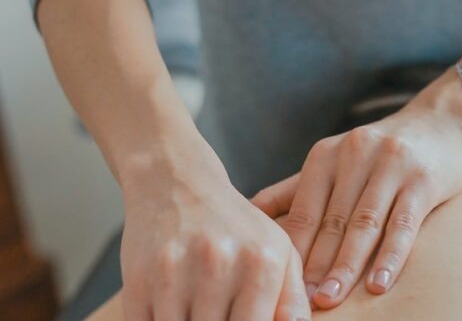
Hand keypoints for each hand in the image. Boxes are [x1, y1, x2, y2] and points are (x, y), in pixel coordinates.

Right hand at [120, 140, 309, 320]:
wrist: (176, 183)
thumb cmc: (235, 225)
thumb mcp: (277, 249)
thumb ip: (293, 297)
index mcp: (262, 263)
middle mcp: (219, 265)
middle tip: (218, 314)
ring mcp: (175, 273)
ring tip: (196, 311)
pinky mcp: (138, 280)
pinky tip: (171, 309)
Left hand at [253, 103, 461, 308]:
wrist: (441, 122)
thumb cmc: (379, 152)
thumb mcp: (334, 160)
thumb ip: (295, 188)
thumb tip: (250, 213)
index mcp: (325, 155)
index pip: (303, 212)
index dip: (291, 251)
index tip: (281, 286)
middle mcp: (354, 155)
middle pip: (331, 221)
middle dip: (315, 265)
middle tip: (302, 302)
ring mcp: (390, 165)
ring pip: (364, 224)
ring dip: (346, 266)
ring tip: (330, 298)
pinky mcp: (422, 179)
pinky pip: (403, 223)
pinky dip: (390, 256)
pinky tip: (379, 284)